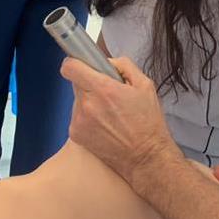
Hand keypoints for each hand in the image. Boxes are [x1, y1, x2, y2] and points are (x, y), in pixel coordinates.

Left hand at [64, 55, 181, 186]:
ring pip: (78, 100)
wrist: (145, 157)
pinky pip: (77, 116)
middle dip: (90, 83)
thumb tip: (105, 61)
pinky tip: (105, 125)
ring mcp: (79, 121)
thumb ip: (123, 65)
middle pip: (76, 83)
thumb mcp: (145, 85)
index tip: (83, 65)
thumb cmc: (148, 122)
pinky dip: (88, 117)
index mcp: (103, 89)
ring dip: (89, 101)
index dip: (75, 63)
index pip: (70, 68)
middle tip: (109, 94)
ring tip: (110, 113)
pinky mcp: (76, 134)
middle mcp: (87, 105)